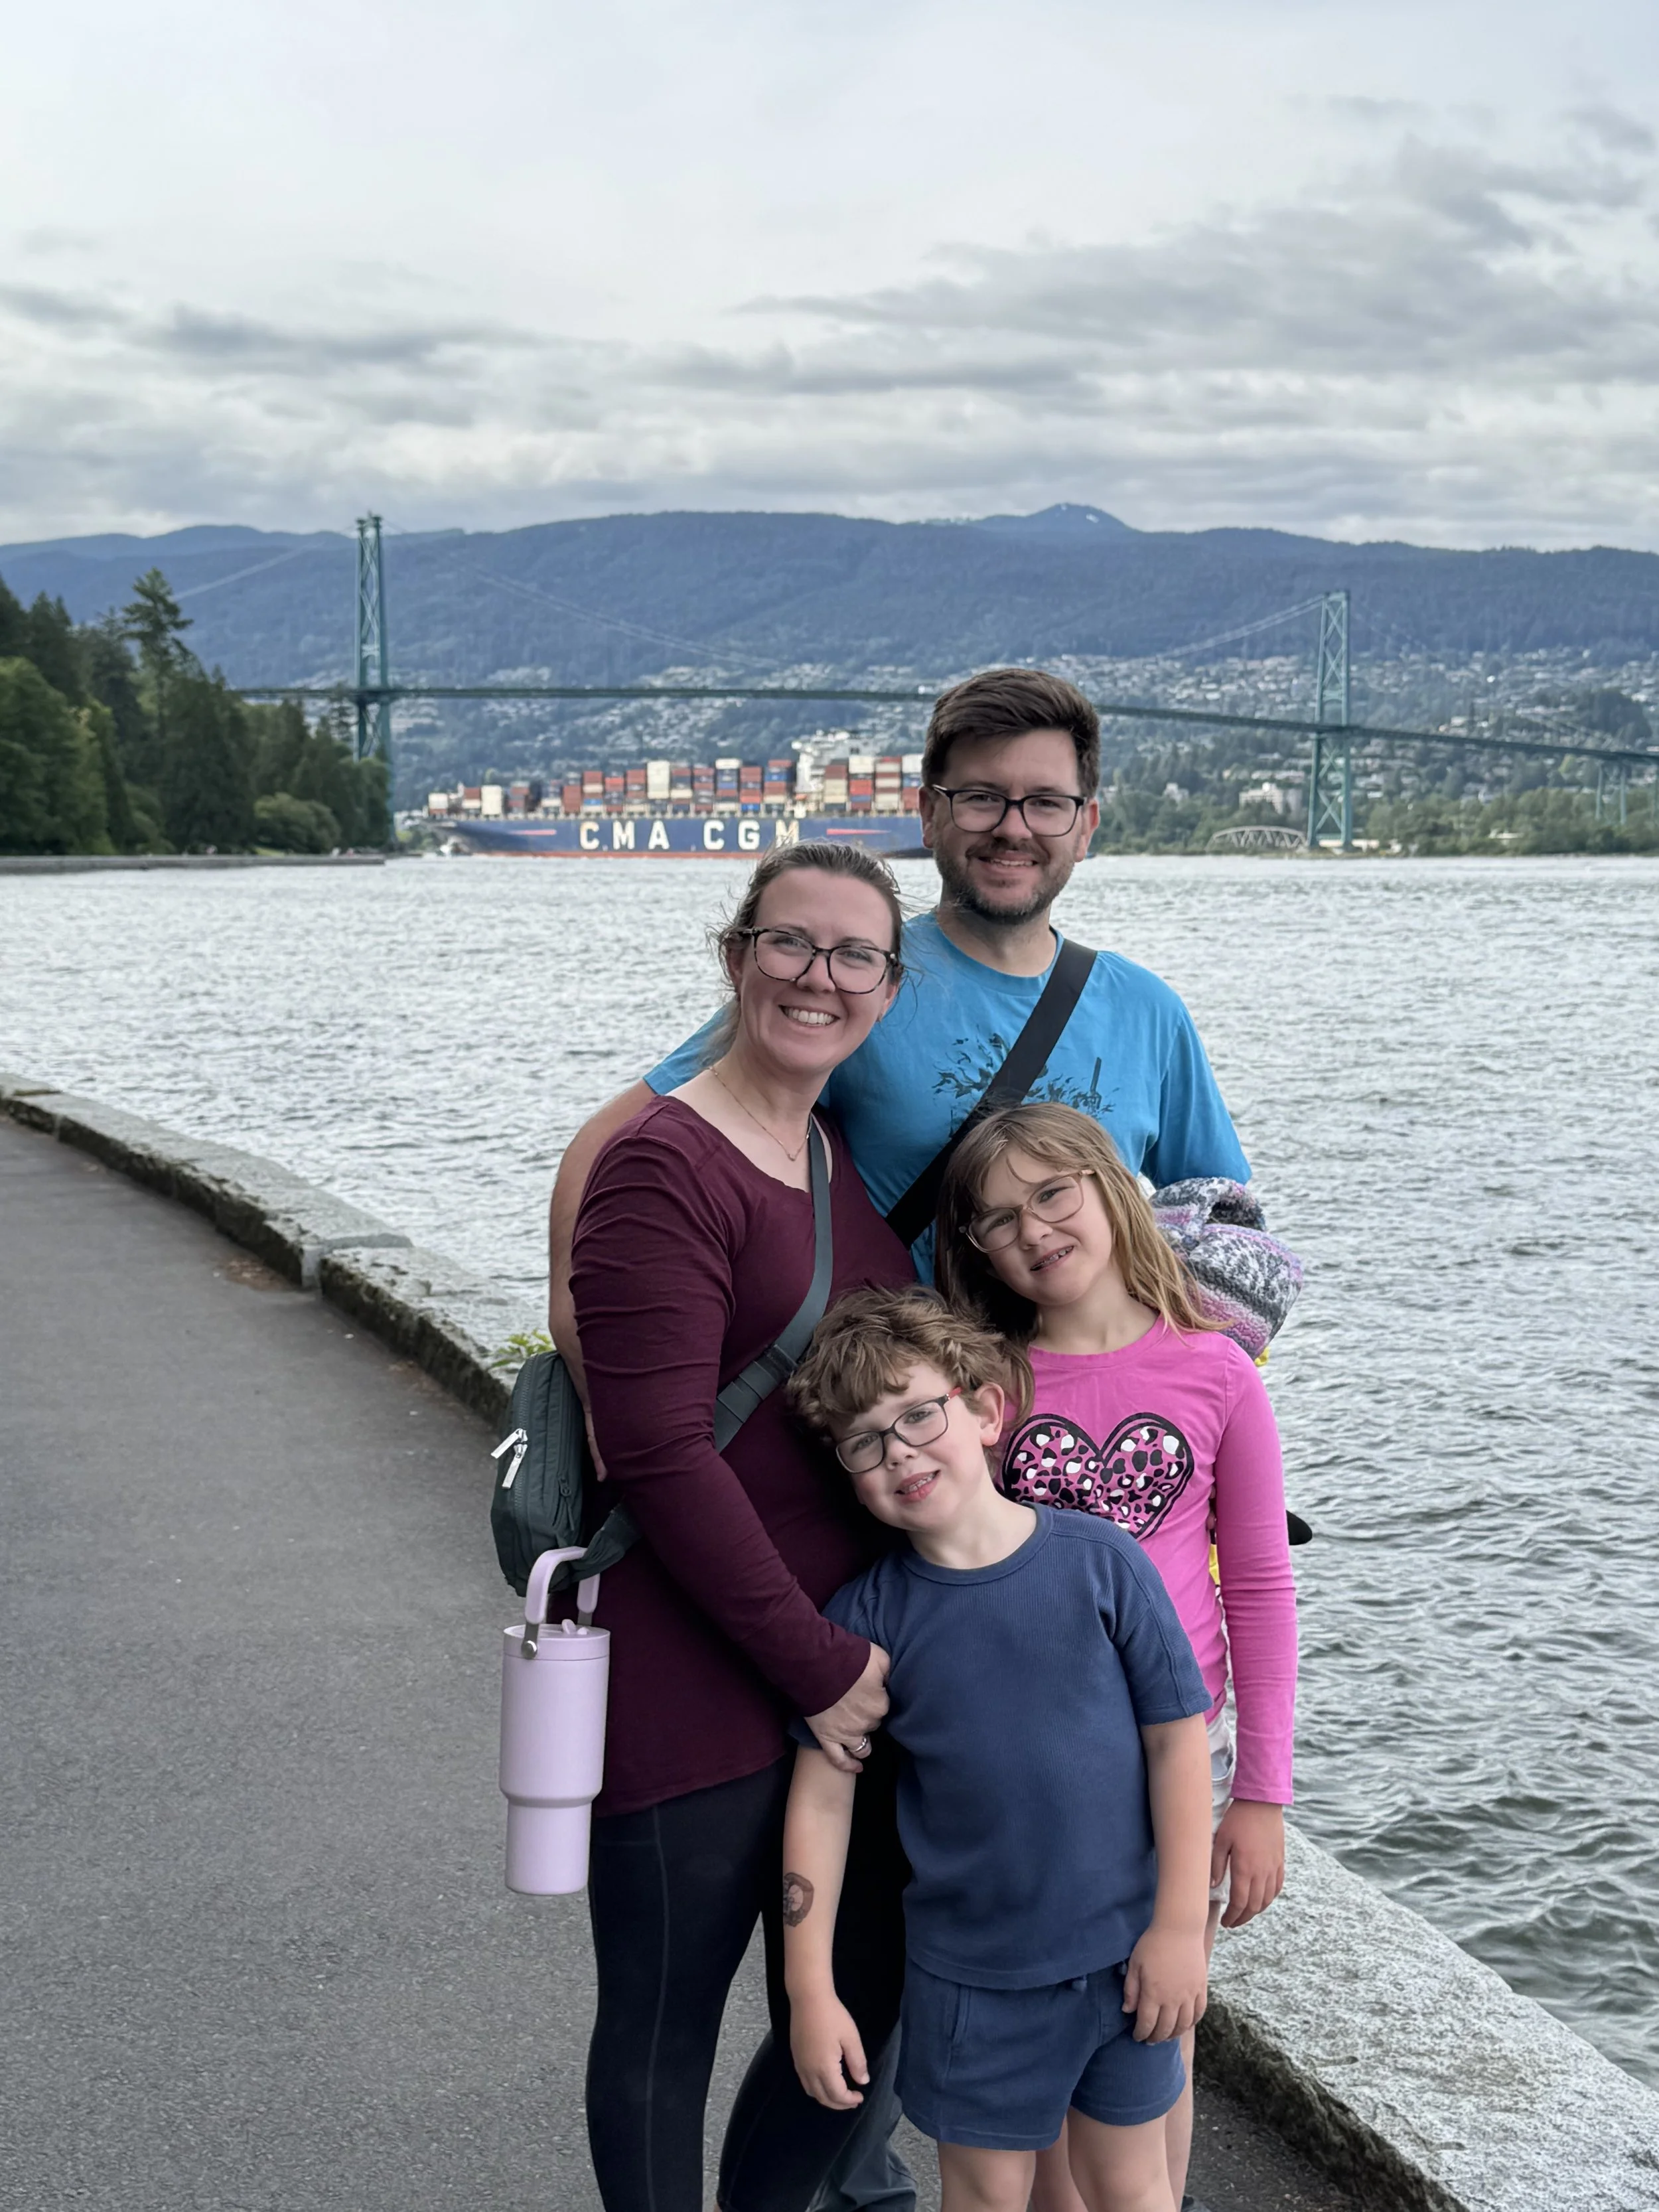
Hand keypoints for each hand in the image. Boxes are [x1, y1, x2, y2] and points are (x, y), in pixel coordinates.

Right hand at [789, 1987, 868, 2110]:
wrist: (808, 1998)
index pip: (837, 2095)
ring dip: (826, 2099)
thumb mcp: (851, 2038)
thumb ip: (857, 2062)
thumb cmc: (832, 2016)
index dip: (850, 2100)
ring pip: (812, 2092)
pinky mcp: (795, 2057)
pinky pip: (805, 2083)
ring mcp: (800, 2065)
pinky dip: (816, 2090)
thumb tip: (863, 2082)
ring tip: (840, 2095)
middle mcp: (809, 2071)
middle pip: (823, 2098)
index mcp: (824, 2068)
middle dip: (839, 2104)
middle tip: (852, 2101)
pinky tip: (825, 2082)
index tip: (861, 2096)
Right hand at [805, 1647, 889, 1774]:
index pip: (884, 1706)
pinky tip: (858, 1768)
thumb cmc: (848, 1657)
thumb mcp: (879, 1657)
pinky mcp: (826, 1738)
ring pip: (862, 1746)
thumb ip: (888, 1673)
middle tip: (858, 1702)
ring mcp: (846, 1734)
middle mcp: (866, 1724)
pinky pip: (839, 1759)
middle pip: (873, 1724)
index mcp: (880, 1705)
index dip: (877, 1698)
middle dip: (868, 1715)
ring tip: (861, 1737)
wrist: (816, 1663)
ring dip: (864, 1743)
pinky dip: (849, 1765)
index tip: (869, 1690)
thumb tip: (889, 1682)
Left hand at [1122, 1922, 1206, 2042]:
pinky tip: (1185, 2025)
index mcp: (1153, 1993)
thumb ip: (1131, 1989)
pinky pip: (1198, 2013)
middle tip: (1150, 2040)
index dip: (1141, 2034)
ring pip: (1182, 2025)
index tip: (1137, 2037)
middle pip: (1165, 2029)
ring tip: (1166, 2037)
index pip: (1147, 2024)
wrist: (1180, 1928)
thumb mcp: (1135, 1964)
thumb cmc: (1153, 1944)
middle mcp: (1172, 1999)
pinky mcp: (1201, 1989)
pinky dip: (1191, 2023)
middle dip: (1156, 2038)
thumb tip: (1127, 2011)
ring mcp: (1189, 1995)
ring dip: (1173, 2035)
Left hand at [1212, 1799, 1284, 1928]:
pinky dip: (1269, 1898)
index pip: (1239, 1903)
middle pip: (1254, 1906)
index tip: (1225, 1922)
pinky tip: (1261, 1900)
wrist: (1261, 1803)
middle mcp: (1262, 1873)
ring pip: (1267, 1899)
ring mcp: (1273, 1868)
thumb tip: (1213, 1887)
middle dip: (1242, 1918)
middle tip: (1232, 1922)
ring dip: (1255, 1911)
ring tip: (1244, 1913)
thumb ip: (1216, 1865)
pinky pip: (1277, 1887)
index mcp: (1245, 1869)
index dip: (1232, 1916)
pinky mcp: (1280, 1862)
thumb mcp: (1221, 1840)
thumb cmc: (1237, 1819)